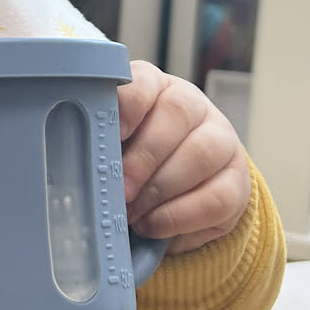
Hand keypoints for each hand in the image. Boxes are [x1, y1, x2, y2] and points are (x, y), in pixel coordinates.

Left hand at [118, 61, 250, 254]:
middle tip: (120, 191)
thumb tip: (71, 169)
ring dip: (161, 189)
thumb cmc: (132, 163)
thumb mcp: (113, 148)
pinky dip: (180, 218)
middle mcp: (191, 105)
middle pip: (177, 113)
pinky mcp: (238, 180)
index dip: (127, 106)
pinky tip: (154, 227)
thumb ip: (100, 147)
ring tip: (133, 215)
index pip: (144, 82)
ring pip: (201, 153)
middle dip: (144, 157)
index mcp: (154, 89)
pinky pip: (217, 198)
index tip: (110, 136)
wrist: (178, 192)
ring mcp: (221, 139)